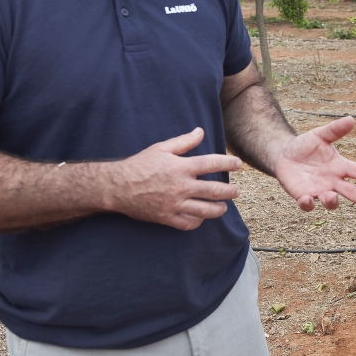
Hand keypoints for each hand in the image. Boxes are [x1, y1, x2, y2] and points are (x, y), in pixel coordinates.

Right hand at [110, 128, 241, 229]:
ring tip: (223, 207)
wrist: (118, 186)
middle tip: (237, 191)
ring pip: (205, 210)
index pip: (211, 163)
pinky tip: (201, 217)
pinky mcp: (166, 218)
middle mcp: (181, 187)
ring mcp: (174, 204)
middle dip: (230, 191)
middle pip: (214, 190)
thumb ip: (183, 141)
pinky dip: (198, 222)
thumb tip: (201, 131)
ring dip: (219, 209)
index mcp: (181, 167)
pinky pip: (188, 224)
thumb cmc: (140, 165)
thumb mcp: (161, 148)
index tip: (238, 164)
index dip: (228, 163)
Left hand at [273, 116, 355, 210]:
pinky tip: (307, 198)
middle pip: (349, 191)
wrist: (284, 155)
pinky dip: (307, 203)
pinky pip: (307, 204)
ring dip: (332, 201)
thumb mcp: (319, 135)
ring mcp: (319, 190)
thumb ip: (335, 130)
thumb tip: (351, 119)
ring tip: (332, 196)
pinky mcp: (303, 196)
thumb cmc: (306, 146)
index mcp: (339, 166)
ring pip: (330, 201)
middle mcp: (332, 181)